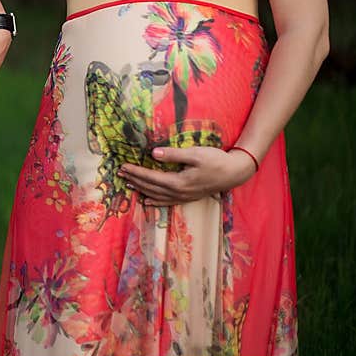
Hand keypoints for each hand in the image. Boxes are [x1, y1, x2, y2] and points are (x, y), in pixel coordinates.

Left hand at [118, 146, 256, 206]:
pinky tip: (147, 201)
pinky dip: (155, 201)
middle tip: (120, 173)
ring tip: (128, 184)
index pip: (151, 177)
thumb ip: (173, 155)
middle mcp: (179, 193)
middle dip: (134, 179)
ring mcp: (183, 197)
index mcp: (178, 182)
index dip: (136, 172)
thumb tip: (153, 153)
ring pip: (157, 195)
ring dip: (141, 189)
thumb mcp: (195, 154)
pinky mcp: (188, 197)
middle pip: (151, 187)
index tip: (123, 166)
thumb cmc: (216, 160)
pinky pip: (167, 202)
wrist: (235, 173)